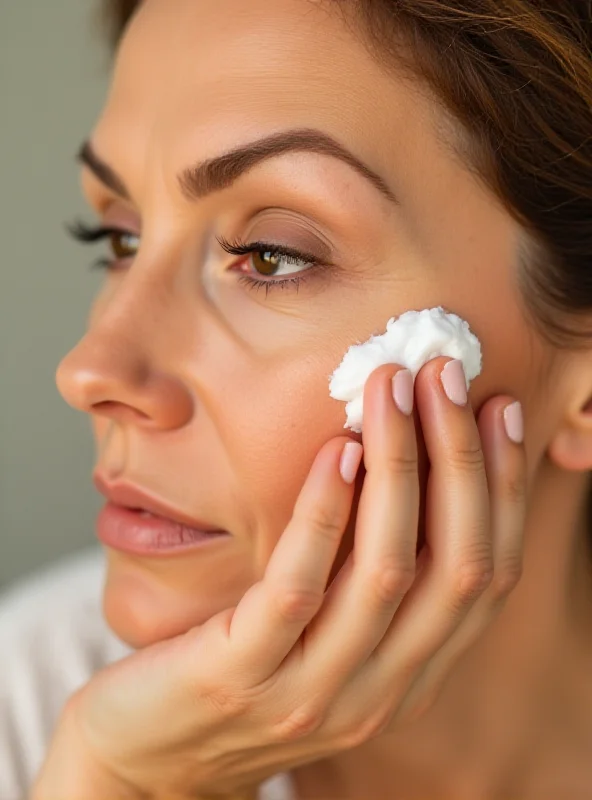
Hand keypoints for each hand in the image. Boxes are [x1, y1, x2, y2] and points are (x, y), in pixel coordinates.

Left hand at [33, 357, 526, 799]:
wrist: (147, 757)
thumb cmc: (240, 670)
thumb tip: (404, 466)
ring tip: (391, 390)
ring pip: (387, 573)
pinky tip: (335, 452)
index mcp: (410, 676)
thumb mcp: (326, 632)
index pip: (485, 579)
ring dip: (399, 469)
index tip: (497, 410)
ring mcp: (312, 693)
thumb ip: (368, 576)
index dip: (502, 490)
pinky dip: (325, 514)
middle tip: (445, 375)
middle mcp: (379, 692)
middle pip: (453, 568)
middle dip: (460, 460)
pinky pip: (298, 588)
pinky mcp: (240, 679)